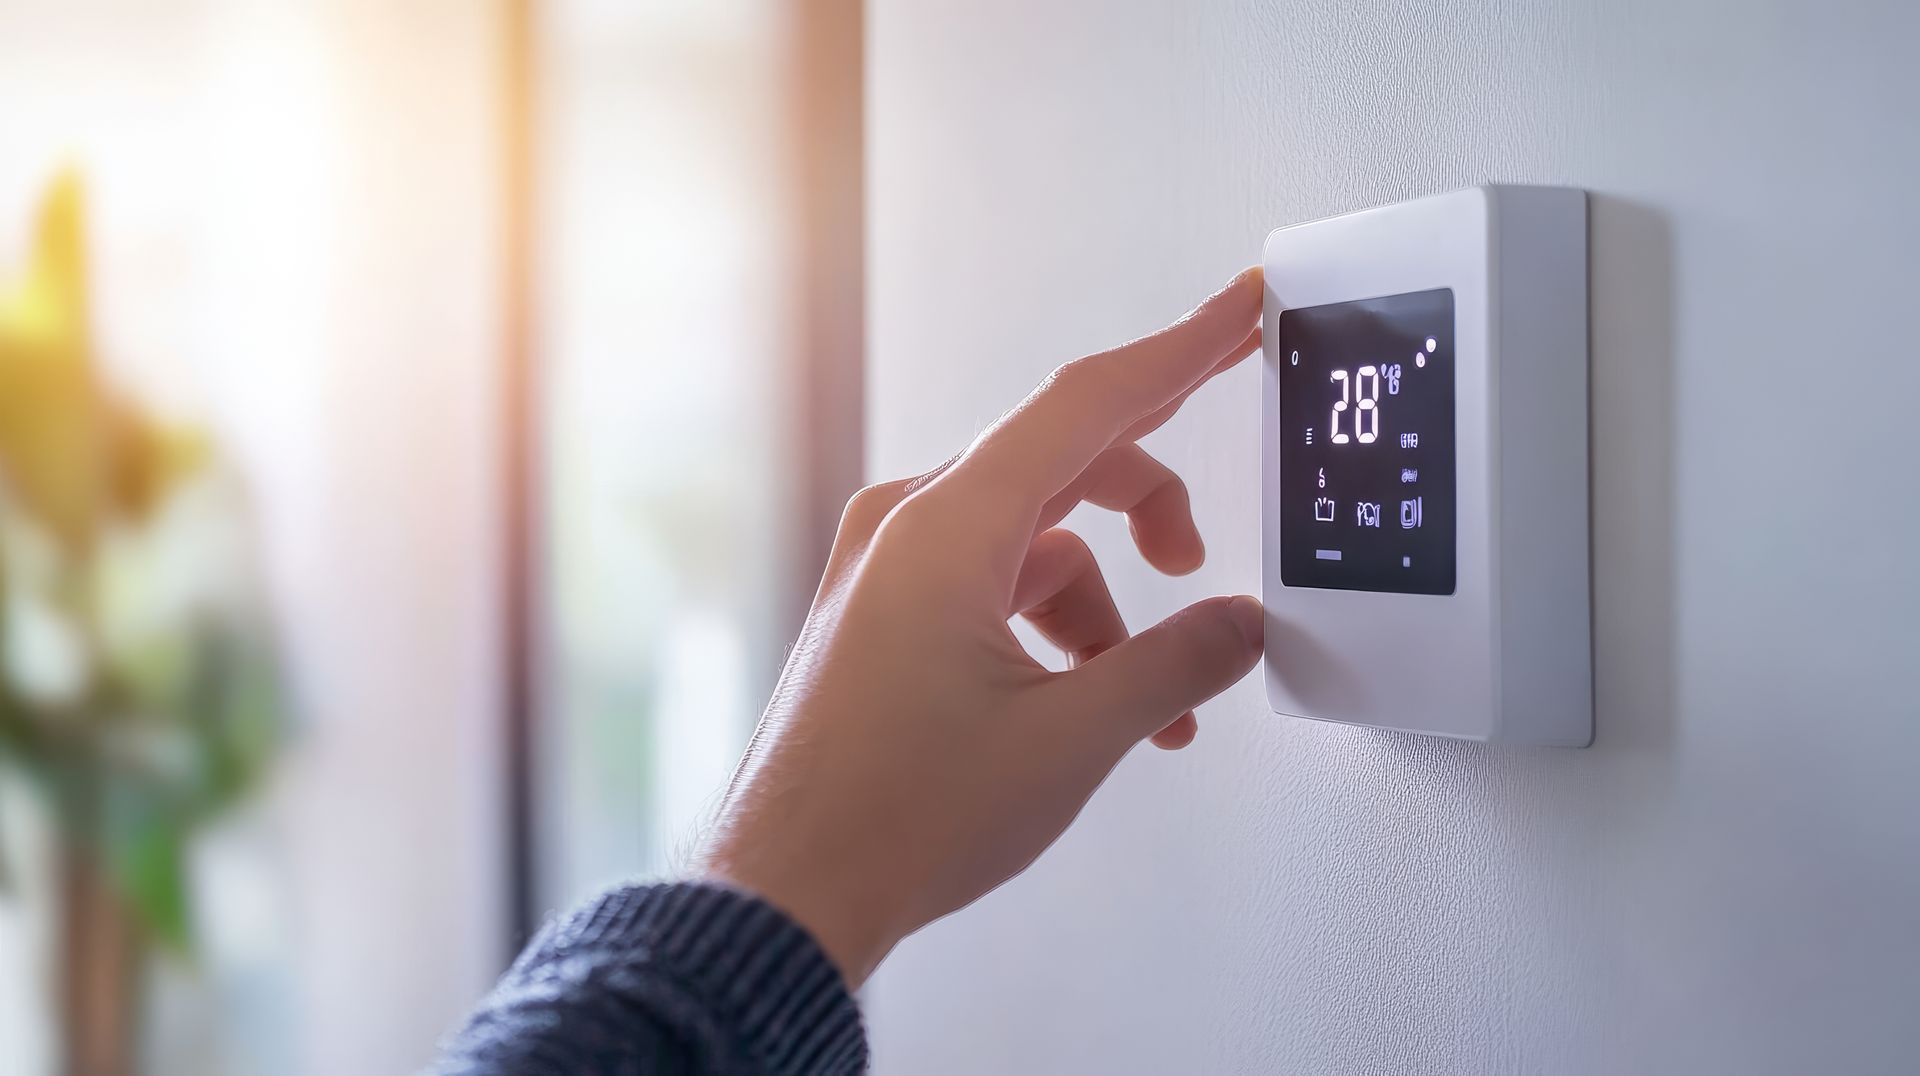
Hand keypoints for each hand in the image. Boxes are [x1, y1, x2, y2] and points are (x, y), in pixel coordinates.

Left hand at [699, 268, 1265, 987]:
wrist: (788, 895)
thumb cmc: (890, 817)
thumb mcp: (1072, 737)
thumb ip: (1176, 665)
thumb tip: (1240, 627)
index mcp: (947, 526)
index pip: (1089, 403)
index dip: (1181, 351)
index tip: (1238, 309)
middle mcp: (906, 527)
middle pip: (1064, 465)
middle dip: (1150, 510)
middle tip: (1201, 555)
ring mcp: (886, 569)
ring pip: (1034, 541)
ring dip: (1106, 608)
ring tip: (1147, 700)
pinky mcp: (881, 614)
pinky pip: (993, 584)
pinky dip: (1054, 629)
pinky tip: (1086, 702)